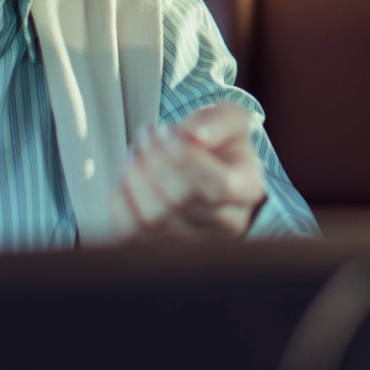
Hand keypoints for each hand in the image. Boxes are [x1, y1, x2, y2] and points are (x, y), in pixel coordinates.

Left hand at [108, 103, 266, 242]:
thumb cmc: (218, 144)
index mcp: (248, 190)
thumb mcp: (228, 119)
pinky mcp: (159, 250)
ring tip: (137, 150)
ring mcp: (193, 243)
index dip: (185, 157)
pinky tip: (130, 176)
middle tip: (148, 132)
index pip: (218, 186)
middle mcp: (226, 225)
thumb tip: (196, 135)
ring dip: (135, 176)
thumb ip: (218, 120)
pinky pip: (129, 230)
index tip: (168, 130)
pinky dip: (121, 197)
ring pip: (152, 220)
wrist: (204, 167)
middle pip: (181, 202)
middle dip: (155, 159)